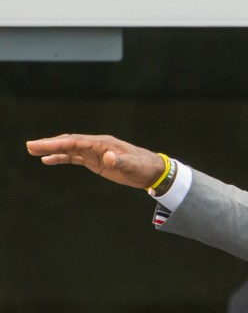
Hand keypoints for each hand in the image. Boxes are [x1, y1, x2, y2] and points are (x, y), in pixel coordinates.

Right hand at [26, 134, 165, 189]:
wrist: (152, 171)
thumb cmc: (143, 167)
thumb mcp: (133, 166)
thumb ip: (120, 161)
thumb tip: (108, 156)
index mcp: (104, 143)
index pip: (76, 141)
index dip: (58, 144)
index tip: (41, 145)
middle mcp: (97, 145)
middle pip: (69, 142)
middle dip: (49, 144)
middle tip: (29, 146)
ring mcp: (95, 153)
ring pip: (70, 149)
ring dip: (52, 150)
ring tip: (32, 151)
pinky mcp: (96, 161)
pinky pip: (75, 158)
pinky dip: (61, 158)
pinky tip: (48, 161)